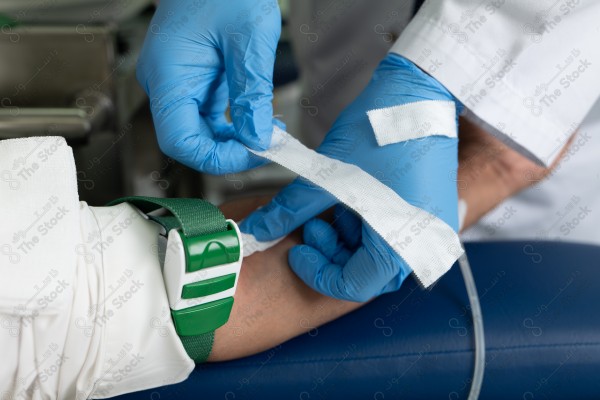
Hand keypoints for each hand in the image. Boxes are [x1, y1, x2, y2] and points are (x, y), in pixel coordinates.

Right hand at [137, 0, 280, 173]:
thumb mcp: (248, 38)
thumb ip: (252, 93)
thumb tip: (258, 139)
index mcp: (168, 74)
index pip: (180, 141)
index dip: (217, 157)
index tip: (255, 152)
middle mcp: (165, 83)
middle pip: (189, 141)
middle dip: (230, 151)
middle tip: (269, 146)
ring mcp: (177, 82)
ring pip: (200, 132)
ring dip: (233, 141)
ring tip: (269, 133)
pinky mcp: (193, 80)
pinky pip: (208, 116)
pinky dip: (232, 126)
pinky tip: (257, 121)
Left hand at [241, 54, 461, 300]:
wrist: (419, 92)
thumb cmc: (380, 131)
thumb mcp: (328, 175)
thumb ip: (289, 210)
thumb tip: (256, 231)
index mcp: (403, 246)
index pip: (352, 286)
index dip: (316, 271)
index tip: (298, 248)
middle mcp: (425, 246)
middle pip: (365, 272)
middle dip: (330, 252)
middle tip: (311, 222)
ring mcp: (430, 229)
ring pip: (376, 253)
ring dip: (345, 237)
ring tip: (331, 202)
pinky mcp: (428, 213)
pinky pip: (390, 234)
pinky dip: (364, 225)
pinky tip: (351, 198)